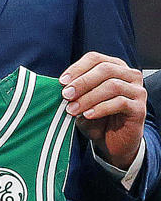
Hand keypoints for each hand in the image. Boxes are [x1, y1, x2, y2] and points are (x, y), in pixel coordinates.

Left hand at [59, 51, 145, 170]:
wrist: (112, 141)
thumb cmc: (95, 117)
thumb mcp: (81, 101)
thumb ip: (74, 91)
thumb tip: (62, 86)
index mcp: (114, 67)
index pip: (95, 58)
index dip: (77, 68)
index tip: (62, 82)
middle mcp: (129, 75)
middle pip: (105, 69)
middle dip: (82, 82)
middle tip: (65, 95)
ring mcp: (137, 91)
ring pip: (112, 86)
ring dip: (88, 97)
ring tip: (72, 109)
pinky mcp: (140, 108)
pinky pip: (120, 103)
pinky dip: (100, 108)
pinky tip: (88, 115)